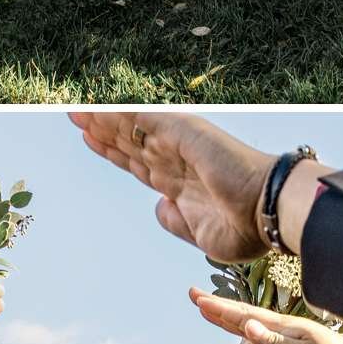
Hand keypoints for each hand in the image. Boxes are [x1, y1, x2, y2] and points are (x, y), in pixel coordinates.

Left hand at [71, 111, 274, 264]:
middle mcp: (177, 162)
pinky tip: (97, 109)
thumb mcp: (201, 235)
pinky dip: (119, 113)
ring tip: (75, 110)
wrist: (268, 213)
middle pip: (130, 143)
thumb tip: (159, 207)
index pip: (139, 163)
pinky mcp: (183, 133)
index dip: (114, 151)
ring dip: (103, 119)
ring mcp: (179, 145)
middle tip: (74, 117)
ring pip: (132, 129)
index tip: (90, 140)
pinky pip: (143, 119)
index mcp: (180, 185)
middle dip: (102, 131)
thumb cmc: (246, 228)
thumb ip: (177, 222)